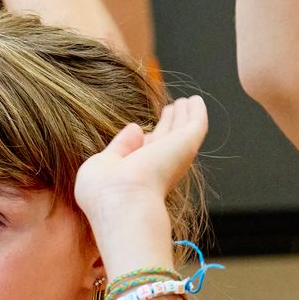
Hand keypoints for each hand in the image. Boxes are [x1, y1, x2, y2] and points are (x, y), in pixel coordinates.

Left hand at [75, 95, 208, 224]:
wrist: (123, 200)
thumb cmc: (104, 191)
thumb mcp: (101, 164)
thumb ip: (118, 147)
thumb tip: (135, 128)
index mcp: (138, 175)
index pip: (143, 155)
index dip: (145, 141)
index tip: (142, 131)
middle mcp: (159, 168)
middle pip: (167, 141)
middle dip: (169, 125)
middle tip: (171, 108)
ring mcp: (174, 157)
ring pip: (183, 131)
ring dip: (184, 115)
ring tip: (186, 101)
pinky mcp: (187, 145)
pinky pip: (196, 124)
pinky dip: (197, 111)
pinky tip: (196, 99)